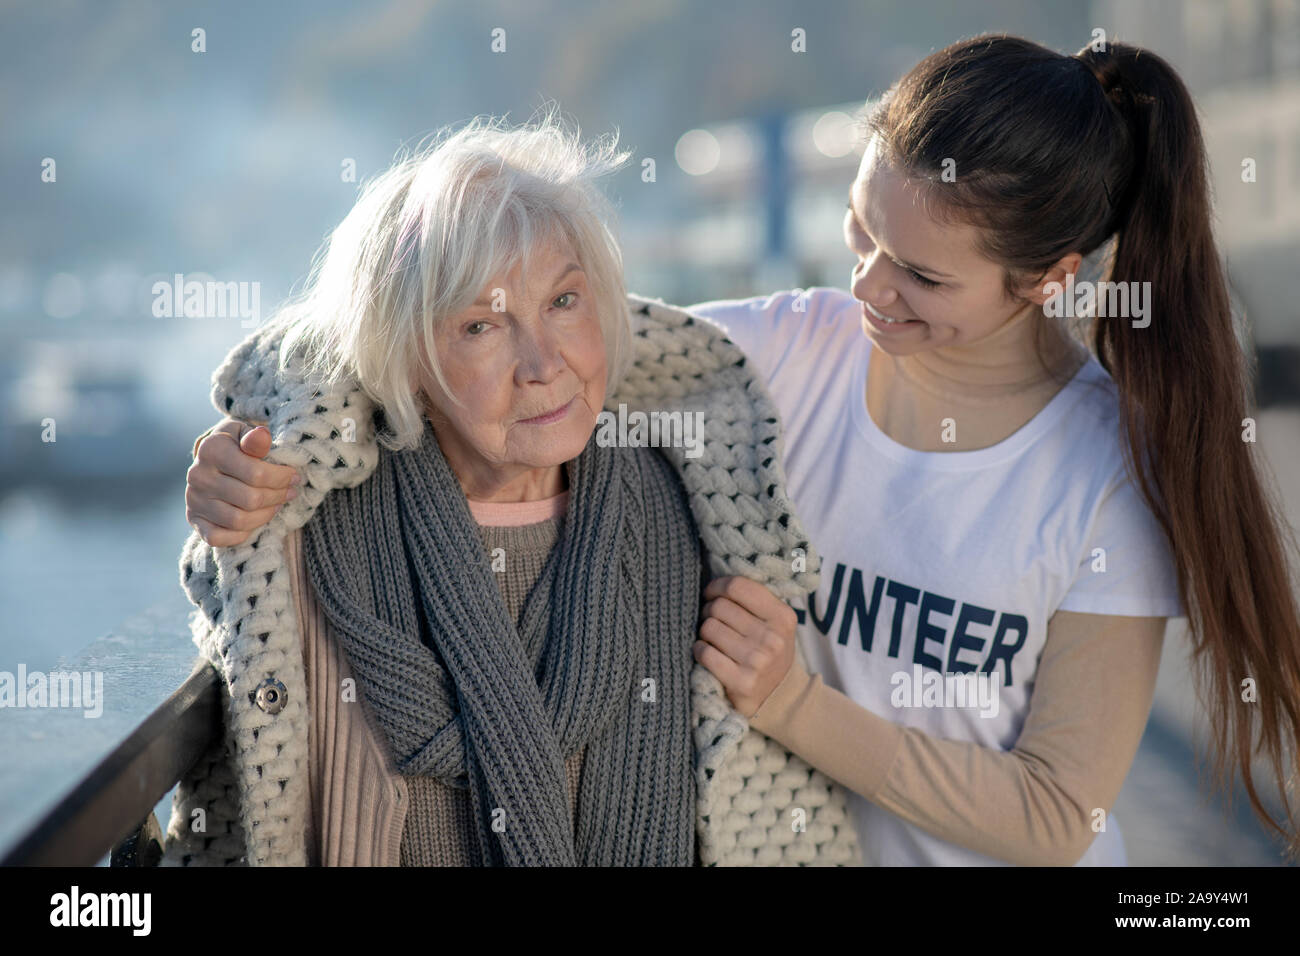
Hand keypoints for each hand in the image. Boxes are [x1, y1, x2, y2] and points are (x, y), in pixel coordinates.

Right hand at [185, 417, 300, 546]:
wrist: (212, 461)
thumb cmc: (236, 446)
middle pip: (250, 499)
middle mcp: (198, 475)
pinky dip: (242, 533)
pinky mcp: (194, 519)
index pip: (256, 473)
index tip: (294, 476)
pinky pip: (219, 538)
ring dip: (266, 515)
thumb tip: (262, 434)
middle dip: (278, 497)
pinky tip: (256, 519)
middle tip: (290, 492)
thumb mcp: (245, 434)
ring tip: (277, 504)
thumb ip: (255, 438)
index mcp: (211, 449)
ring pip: (238, 520)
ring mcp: (193, 500)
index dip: (282, 478)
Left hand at [693, 576, 798, 717]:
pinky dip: (700, 650)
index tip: (711, 593)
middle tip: (711, 619)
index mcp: (782, 616)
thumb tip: (716, 580)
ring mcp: (757, 661)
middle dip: (709, 610)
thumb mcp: (776, 622)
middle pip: (719, 607)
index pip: (738, 586)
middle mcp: (772, 638)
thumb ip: (754, 600)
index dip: (717, 586)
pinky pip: (704, 652)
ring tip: (712, 638)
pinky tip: (707, 652)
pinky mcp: (741, 681)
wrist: (779, 696)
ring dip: (704, 632)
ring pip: (709, 628)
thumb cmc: (769, 650)